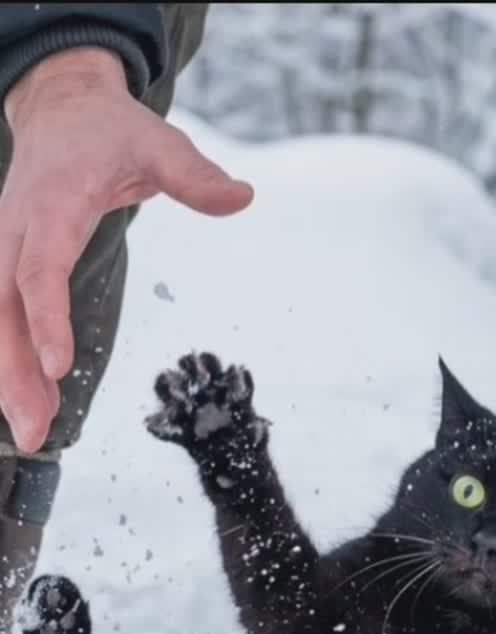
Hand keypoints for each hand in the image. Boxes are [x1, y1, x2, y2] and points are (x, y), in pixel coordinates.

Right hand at [0, 47, 253, 452]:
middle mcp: (16, 232)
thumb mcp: (158, 143)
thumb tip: (243, 197)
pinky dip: (10, 365)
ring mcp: (5, 250)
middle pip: (3, 309)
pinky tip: (27, 407)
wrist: (62, 108)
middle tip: (33, 430)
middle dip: (13, 371)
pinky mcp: (6, 267)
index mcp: (51, 205)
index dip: (46, 317)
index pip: (40, 269)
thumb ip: (195, 176)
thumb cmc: (109, 132)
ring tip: (31, 435)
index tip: (57, 366)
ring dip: (9, 380)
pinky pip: (2, 321)